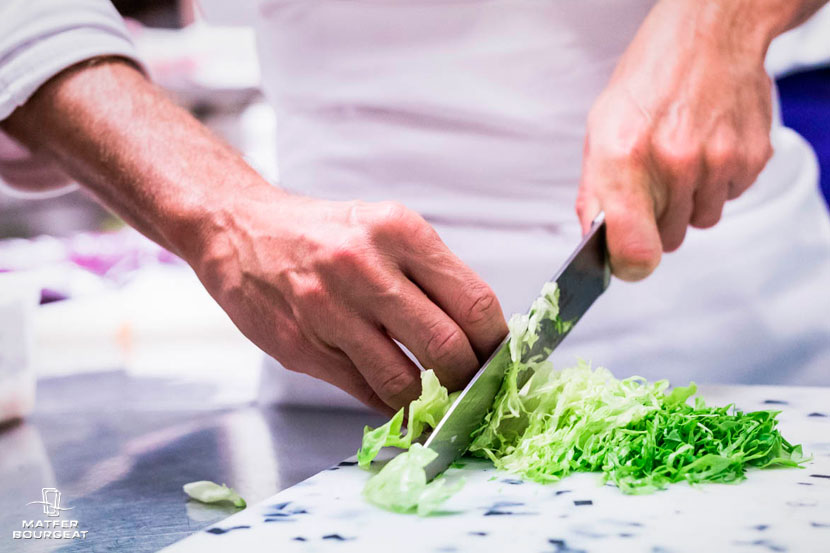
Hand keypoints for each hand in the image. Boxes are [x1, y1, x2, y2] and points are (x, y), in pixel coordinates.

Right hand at [190, 188, 507, 412]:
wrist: (240, 231)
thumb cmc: (323, 234)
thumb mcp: (385, 229)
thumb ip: (430, 276)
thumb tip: (479, 335)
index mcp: (400, 231)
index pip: (475, 302)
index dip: (496, 343)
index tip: (499, 359)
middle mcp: (366, 268)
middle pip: (447, 346)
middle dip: (469, 379)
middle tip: (472, 386)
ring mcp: (330, 310)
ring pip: (404, 381)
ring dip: (428, 400)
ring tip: (434, 397)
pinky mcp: (303, 345)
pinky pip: (364, 390)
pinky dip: (387, 400)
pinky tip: (393, 393)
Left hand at [576, 0, 774, 279]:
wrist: (708, 36)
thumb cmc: (648, 81)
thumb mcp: (601, 130)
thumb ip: (595, 192)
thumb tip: (595, 240)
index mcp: (625, 157)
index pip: (635, 248)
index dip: (631, 264)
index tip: (628, 262)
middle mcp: (673, 162)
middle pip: (669, 240)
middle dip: (658, 223)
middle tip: (654, 186)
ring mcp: (717, 161)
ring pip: (701, 221)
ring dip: (690, 202)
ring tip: (681, 160)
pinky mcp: (751, 158)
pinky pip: (730, 197)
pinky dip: (718, 183)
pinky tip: (707, 149)